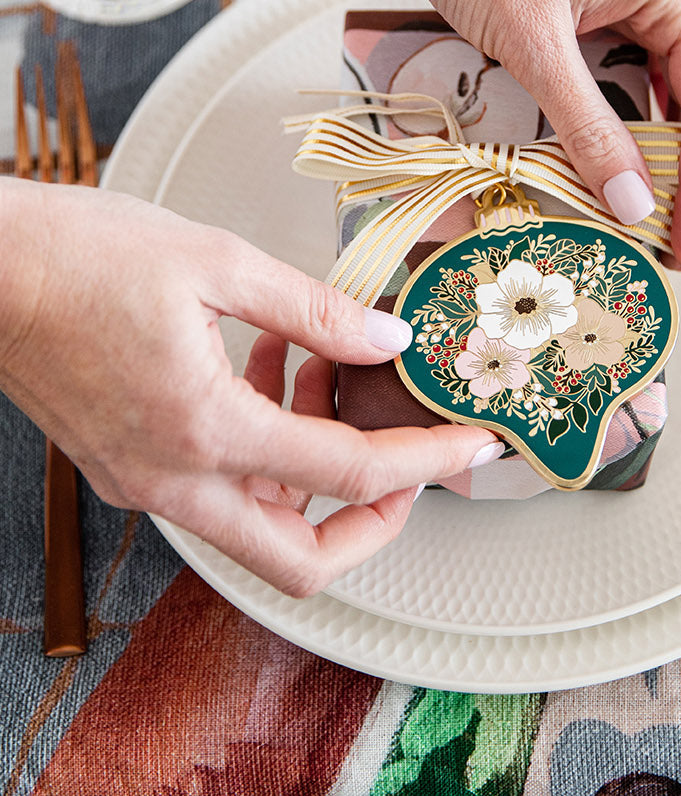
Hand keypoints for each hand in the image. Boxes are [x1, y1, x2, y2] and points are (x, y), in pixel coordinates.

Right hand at [0, 180, 500, 595]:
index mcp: (202, 429)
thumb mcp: (217, 262)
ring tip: (324, 367)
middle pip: (298, 558)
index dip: (423, 464)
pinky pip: (217, 487)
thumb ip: (314, 311)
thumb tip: (386, 339)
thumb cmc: (79, 255)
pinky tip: (268, 362)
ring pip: (257, 525)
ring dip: (312, 469)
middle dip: (372, 520)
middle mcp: (171, 478)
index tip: (469, 450)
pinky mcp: (128, 465)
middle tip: (409, 459)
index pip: (345, 476)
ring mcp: (145, 480)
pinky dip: (263, 445)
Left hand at [360, 0, 680, 270]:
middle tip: (656, 244)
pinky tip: (577, 160)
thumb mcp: (535, 45)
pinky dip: (594, 122)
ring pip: (642, 93)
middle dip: (675, 174)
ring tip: (618, 214)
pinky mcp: (573, 7)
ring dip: (632, 151)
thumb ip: (588, 128)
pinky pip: (601, 77)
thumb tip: (633, 204)